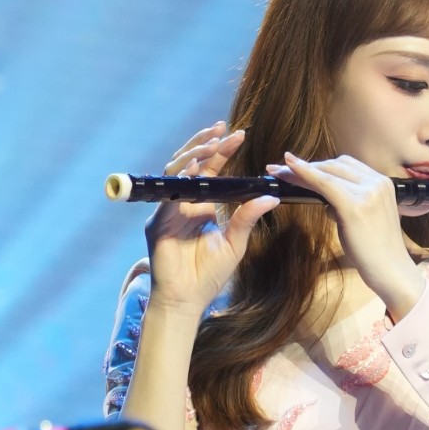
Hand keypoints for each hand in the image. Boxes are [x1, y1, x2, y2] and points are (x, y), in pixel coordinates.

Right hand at [145, 122, 277, 316]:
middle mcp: (182, 202)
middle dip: (204, 143)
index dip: (222, 151)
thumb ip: (247, 217)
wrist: (187, 300)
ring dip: (192, 155)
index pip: (210, 170)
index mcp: (200, 204)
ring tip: (211, 144)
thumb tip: (271, 197)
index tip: (239, 134)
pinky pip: (167, 195)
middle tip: (222, 128)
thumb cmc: (209, 275)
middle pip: (190, 163)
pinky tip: (193, 169)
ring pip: (175, 172)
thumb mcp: (235, 243)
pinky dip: (180, 180)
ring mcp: (167, 210)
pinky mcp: (157, 221)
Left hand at [267, 153, 424, 320]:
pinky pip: (323, 184)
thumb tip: (326, 200)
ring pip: (327, 172)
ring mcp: (368, 192)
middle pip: (336, 165)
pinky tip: (288, 171)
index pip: (346, 166)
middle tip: (281, 169)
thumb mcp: (365, 219)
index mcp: (383, 183)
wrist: (391, 271)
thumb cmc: (376, 252)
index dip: (320, 165)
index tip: (297, 165)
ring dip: (299, 170)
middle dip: (307, 165)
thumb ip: (350, 203)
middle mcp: (377, 182)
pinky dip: (303, 174)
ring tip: (278, 173)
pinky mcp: (354, 206)